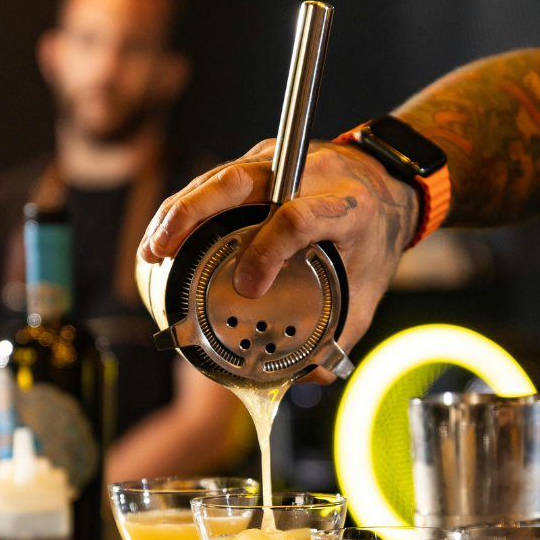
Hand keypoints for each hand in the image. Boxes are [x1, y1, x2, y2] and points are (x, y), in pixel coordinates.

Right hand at [137, 140, 419, 378]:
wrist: (387, 184)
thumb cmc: (374, 237)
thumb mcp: (369, 286)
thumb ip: (342, 331)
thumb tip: (308, 378)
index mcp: (346, 206)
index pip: (299, 217)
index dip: (269, 249)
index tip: (248, 286)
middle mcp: (309, 174)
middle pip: (242, 180)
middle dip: (194, 212)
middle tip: (162, 249)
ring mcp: (281, 163)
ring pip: (221, 176)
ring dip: (179, 210)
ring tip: (152, 248)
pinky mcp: (261, 161)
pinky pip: (217, 179)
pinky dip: (187, 205)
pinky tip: (166, 234)